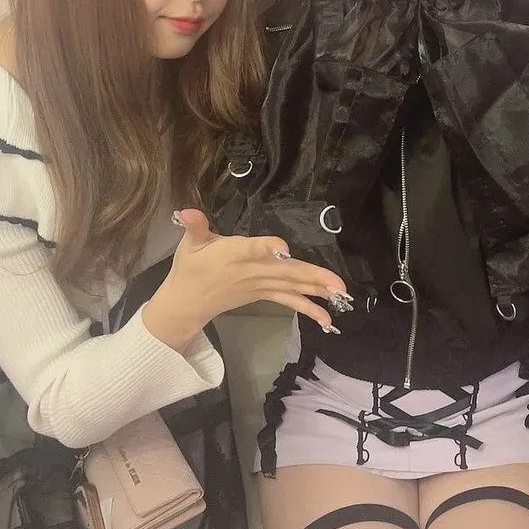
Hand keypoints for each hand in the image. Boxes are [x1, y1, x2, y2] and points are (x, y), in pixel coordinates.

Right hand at [147, 210, 349, 346]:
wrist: (188, 302)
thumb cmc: (191, 268)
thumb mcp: (190, 244)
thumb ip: (194, 226)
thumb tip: (186, 211)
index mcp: (234, 254)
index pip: (252, 249)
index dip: (266, 248)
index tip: (283, 247)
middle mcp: (252, 272)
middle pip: (285, 272)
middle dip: (313, 276)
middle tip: (338, 283)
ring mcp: (261, 285)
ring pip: (293, 287)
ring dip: (318, 290)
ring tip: (341, 294)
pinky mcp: (265, 294)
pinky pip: (290, 301)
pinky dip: (308, 308)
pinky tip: (328, 317)